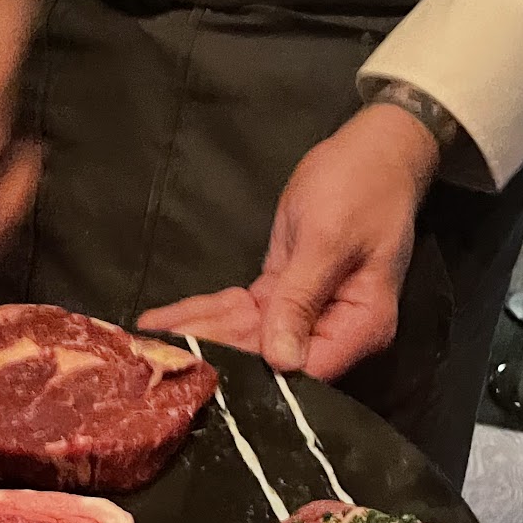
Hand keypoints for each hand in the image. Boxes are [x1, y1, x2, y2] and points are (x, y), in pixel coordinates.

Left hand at [139, 103, 439, 380]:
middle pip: (268, 357)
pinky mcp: (286, 295)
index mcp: (359, 327)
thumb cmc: (360, 187)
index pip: (303, 370)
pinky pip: (243, 313)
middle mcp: (334, 331)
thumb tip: (281, 361)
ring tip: (148, 340)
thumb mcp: (326, 240)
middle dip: (214, 353)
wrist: (374, 149)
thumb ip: (300, 300)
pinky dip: (206, 313)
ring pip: (246, 336)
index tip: (202, 369)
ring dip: (199, 333)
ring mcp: (310, 315)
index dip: (252, 372)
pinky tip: (165, 320)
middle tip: (157, 356)